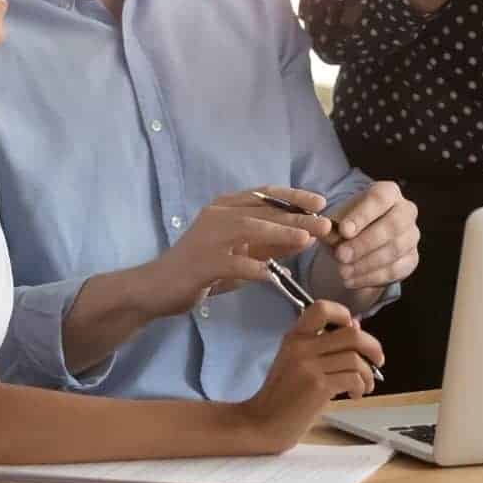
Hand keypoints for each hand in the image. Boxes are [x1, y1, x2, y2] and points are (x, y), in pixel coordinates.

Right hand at [145, 188, 333, 316]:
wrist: (157, 288)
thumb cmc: (202, 269)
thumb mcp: (239, 251)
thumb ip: (268, 244)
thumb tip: (306, 237)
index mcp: (225, 206)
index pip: (266, 194)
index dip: (295, 197)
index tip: (321, 202)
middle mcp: (217, 215)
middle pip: (263, 210)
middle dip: (297, 216)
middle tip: (325, 224)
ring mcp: (207, 237)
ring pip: (250, 229)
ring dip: (280, 233)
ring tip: (306, 240)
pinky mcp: (202, 263)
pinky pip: (233, 263)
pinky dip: (255, 268)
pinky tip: (273, 276)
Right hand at [238, 301, 383, 451]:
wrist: (262, 424)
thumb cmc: (282, 394)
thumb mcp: (296, 361)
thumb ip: (322, 344)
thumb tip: (356, 324)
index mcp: (294, 336)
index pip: (321, 308)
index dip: (343, 314)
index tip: (353, 329)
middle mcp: (301, 346)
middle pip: (351, 334)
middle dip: (372, 346)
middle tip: (378, 361)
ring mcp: (309, 366)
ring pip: (355, 358)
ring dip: (369, 374)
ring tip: (365, 386)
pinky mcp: (317, 387)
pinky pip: (352, 378)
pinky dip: (361, 386)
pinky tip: (355, 394)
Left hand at [325, 181, 419, 290]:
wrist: (360, 243)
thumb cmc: (349, 224)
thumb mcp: (337, 219)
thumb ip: (331, 225)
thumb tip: (325, 231)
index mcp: (388, 192)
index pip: (379, 199)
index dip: (362, 215)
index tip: (344, 230)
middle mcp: (406, 211)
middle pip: (393, 225)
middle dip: (365, 243)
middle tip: (341, 255)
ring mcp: (412, 236)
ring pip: (395, 249)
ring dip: (366, 263)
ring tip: (342, 272)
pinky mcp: (412, 259)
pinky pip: (396, 270)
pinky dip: (371, 277)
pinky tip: (352, 281)